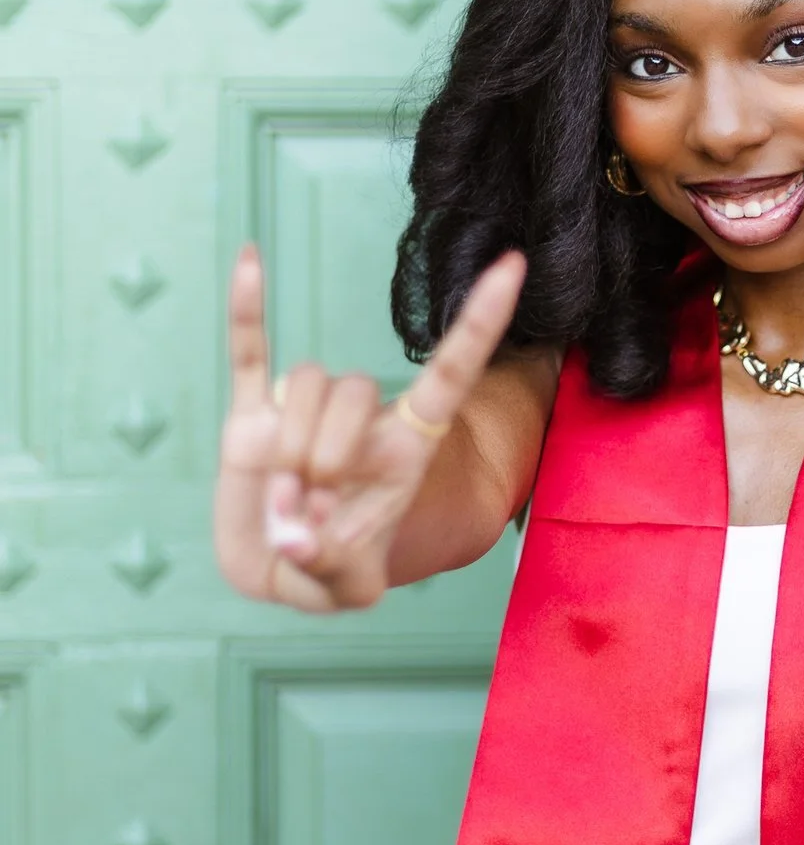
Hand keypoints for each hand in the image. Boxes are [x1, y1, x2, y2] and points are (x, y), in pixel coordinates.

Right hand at [214, 243, 526, 611]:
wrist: (279, 572)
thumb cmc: (332, 571)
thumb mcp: (349, 588)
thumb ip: (334, 568)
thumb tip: (298, 536)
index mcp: (406, 446)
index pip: (453, 371)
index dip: (481, 323)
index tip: (513, 267)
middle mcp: (362, 418)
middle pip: (355, 388)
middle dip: (331, 453)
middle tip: (316, 513)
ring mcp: (305, 411)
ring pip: (305, 383)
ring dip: (291, 448)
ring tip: (287, 506)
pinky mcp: (252, 415)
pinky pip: (250, 351)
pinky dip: (248, 308)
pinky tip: (248, 257)